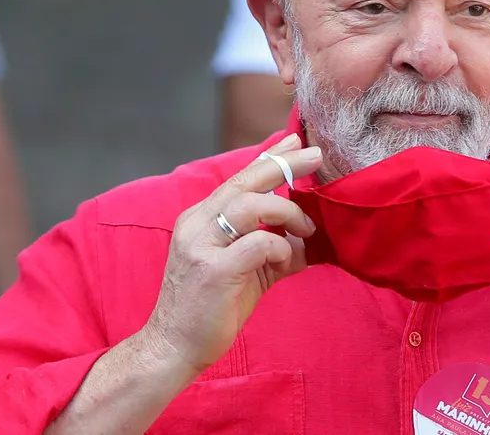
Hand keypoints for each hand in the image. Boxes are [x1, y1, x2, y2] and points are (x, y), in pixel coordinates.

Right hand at [141, 133, 323, 374]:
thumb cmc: (211, 307)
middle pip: (246, 181)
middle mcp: (197, 224)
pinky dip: (282, 247)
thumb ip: (271, 246)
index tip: (295, 141)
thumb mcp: (245, 268)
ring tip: (306, 229)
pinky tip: (288, 260)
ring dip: (289, 212)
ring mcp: (202, 246)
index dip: (269, 157)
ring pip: (253, 205)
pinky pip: (260, 243)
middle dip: (285, 164)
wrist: (173, 348)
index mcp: (201, 218)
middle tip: (316, 156)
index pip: (239, 178)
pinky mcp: (214, 271)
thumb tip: (308, 236)